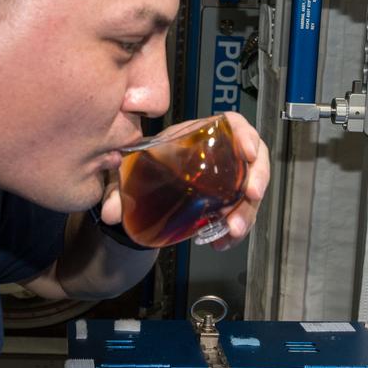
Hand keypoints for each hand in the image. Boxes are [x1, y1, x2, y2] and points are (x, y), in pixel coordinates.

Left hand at [98, 112, 269, 251]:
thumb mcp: (130, 173)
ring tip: (233, 230)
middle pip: (253, 160)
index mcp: (200, 135)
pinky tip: (223, 242)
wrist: (145, 190)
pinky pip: (241, 214)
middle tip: (250, 197)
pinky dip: (235, 229)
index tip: (249, 152)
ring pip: (250, 192)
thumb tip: (111, 212)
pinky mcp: (227, 203)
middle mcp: (220, 155)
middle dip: (257, 179)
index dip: (246, 136)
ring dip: (247, 211)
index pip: (233, 125)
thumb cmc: (145, 167)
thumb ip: (118, 190)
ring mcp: (227, 180)